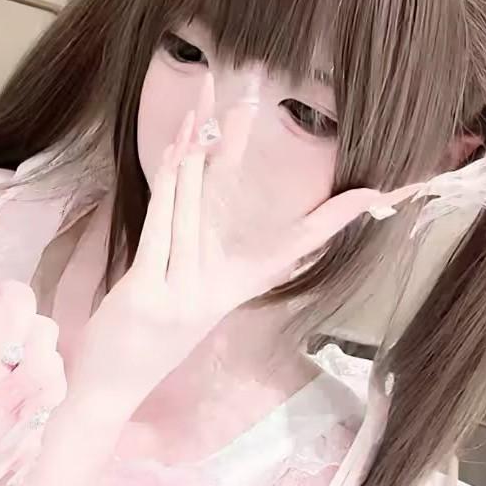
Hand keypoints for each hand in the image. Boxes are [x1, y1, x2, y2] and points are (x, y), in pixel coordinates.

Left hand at [73, 74, 416, 410]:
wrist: (110, 390)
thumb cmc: (150, 343)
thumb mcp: (193, 307)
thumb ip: (215, 271)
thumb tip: (229, 241)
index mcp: (234, 291)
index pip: (294, 249)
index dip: (335, 221)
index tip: (375, 192)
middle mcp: (217, 290)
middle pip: (233, 204)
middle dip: (238, 143)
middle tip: (250, 94)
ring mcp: (183, 293)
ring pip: (192, 208)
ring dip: (195, 150)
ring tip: (202, 103)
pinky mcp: (148, 294)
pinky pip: (161, 229)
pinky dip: (169, 187)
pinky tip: (176, 154)